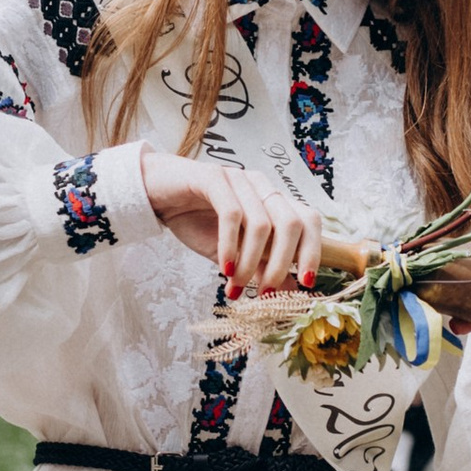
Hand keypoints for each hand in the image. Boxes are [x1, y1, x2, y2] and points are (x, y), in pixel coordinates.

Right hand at [141, 149, 324, 296]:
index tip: (306, 283)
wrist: (157, 195)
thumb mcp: (234, 253)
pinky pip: (231, 214)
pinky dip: (230, 247)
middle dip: (283, 264)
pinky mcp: (213, 178)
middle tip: (267, 292)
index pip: (309, 220)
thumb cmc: (197, 221)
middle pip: (292, 224)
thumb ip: (261, 267)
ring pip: (261, 224)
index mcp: (272, 201)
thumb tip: (290, 291)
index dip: (313, 251)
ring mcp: (239, 180)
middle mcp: (261, 187)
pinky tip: (224, 267)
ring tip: (237, 285)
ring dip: (251, 263)